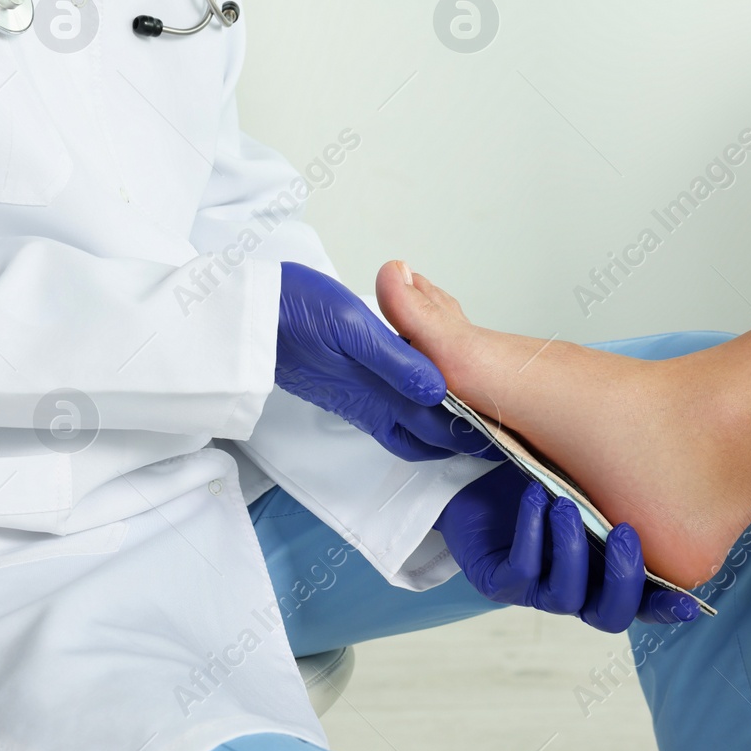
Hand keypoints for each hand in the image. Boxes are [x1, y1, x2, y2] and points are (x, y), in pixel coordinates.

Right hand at [275, 261, 488, 460]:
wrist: (242, 318)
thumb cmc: (294, 313)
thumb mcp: (350, 328)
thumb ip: (396, 362)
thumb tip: (440, 389)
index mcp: (379, 393)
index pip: (438, 426)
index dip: (475, 431)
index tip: (508, 430)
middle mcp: (370, 405)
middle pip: (427, 436)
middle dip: (462, 437)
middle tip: (498, 429)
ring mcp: (356, 400)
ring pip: (407, 427)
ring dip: (438, 425)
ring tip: (468, 413)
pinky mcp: (343, 390)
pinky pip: (388, 413)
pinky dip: (414, 410)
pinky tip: (421, 388)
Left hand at [436, 463, 700, 631]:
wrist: (477, 472)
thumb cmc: (545, 473)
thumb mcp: (590, 478)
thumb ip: (622, 488)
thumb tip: (674, 469)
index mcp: (604, 572)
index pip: (643, 603)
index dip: (666, 607)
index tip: (689, 602)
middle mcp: (576, 589)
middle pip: (610, 616)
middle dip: (623, 579)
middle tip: (624, 533)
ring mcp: (536, 592)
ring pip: (566, 597)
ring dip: (572, 549)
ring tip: (566, 505)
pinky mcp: (498, 583)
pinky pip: (522, 571)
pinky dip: (532, 533)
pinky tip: (535, 498)